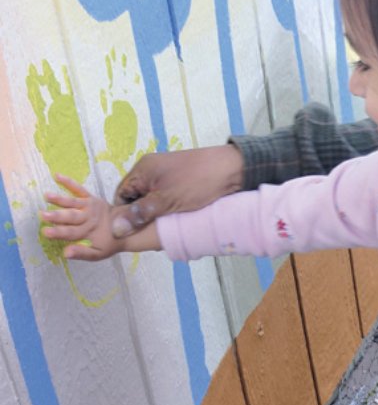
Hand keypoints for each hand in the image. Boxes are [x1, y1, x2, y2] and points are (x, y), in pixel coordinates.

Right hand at [42, 174, 126, 261]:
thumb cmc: (108, 242)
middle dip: (57, 216)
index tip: (45, 232)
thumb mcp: (97, 253)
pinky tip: (57, 176)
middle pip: (71, 217)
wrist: (127, 226)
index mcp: (88, 232)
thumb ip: (82, 253)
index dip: (58, 233)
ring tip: (47, 196)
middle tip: (42, 215)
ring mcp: (90, 207)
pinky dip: (70, 182)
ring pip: (74, 203)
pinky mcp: (92, 198)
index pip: (71, 233)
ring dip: (60, 199)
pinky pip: (80, 189)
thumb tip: (65, 253)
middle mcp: (89, 218)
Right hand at [110, 144, 243, 236]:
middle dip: (140, 218)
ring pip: (151, 202)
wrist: (234, 168)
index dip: (123, 216)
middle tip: (149, 236)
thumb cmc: (199, 181)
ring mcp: (166, 176)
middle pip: (135, 199)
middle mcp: (151, 171)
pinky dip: (167, 211)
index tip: (131, 234)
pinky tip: (173, 222)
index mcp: (142, 169)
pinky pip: (165, 199)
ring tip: (163, 230)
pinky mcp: (180, 183)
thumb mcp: (167, 200)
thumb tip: (115, 229)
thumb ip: (141, 214)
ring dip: (155, 216)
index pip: (120, 196)